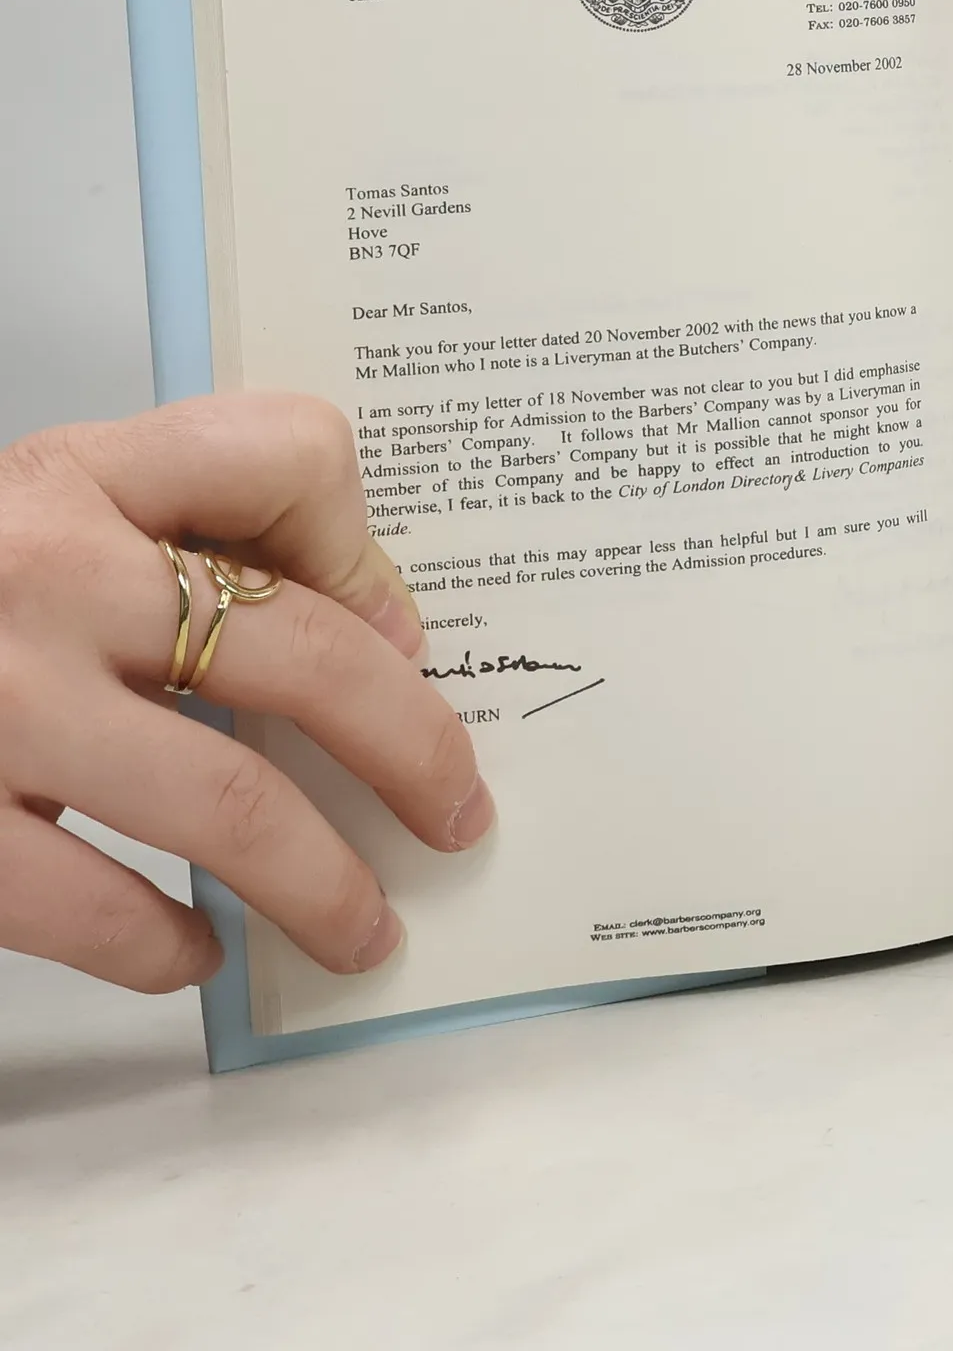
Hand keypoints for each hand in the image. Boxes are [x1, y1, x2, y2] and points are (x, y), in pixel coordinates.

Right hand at [0, 393, 490, 992]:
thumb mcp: (46, 508)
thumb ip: (197, 523)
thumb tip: (379, 627)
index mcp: (77, 476)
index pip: (284, 451)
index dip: (366, 543)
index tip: (407, 637)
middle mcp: (41, 576)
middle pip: (301, 657)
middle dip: (412, 750)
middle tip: (460, 812)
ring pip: (228, 804)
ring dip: (324, 882)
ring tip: (369, 926)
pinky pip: (87, 907)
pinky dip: (164, 944)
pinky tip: (196, 951)